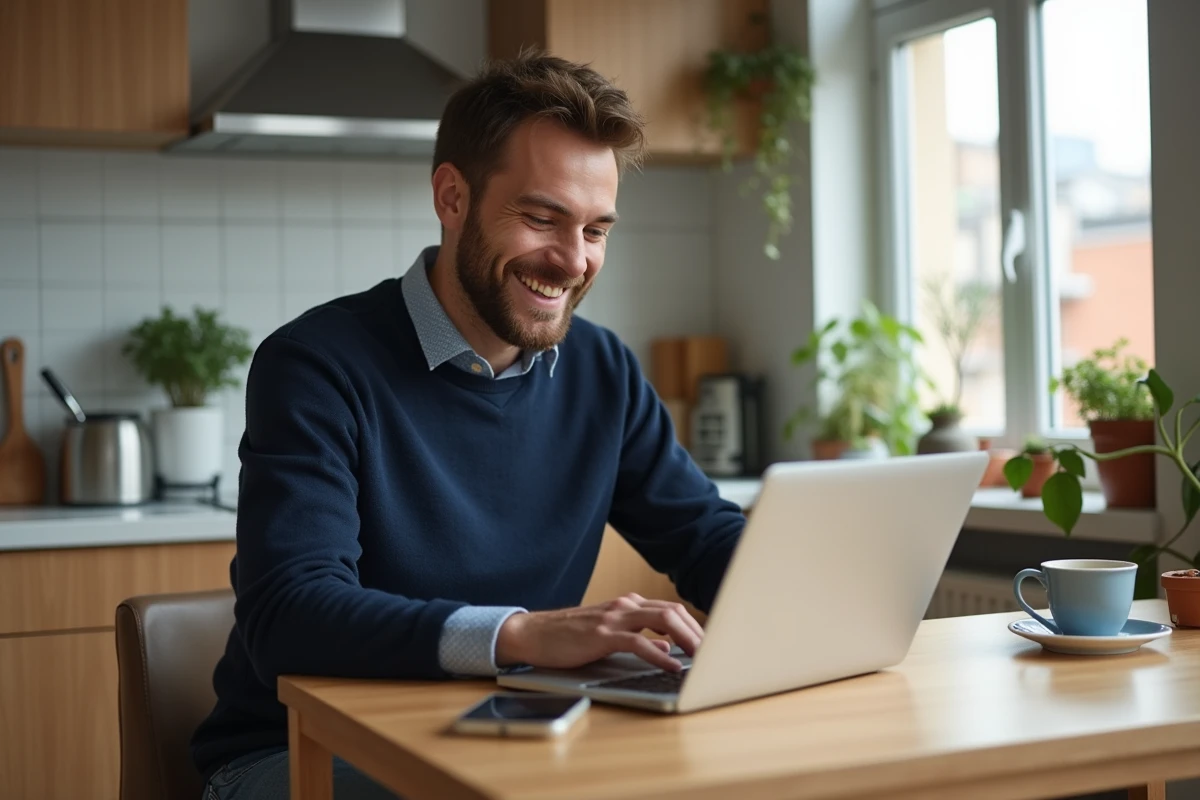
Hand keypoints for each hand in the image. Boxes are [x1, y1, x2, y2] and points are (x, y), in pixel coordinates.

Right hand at [495, 593, 703, 671]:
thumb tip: (668, 649)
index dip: (695, 628)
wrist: (533, 634)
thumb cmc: (570, 637)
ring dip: (688, 639)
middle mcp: (625, 606)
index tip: (712, 646)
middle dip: (699, 632)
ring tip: (703, 658)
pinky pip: (639, 641)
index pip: (672, 611)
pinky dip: (659, 653)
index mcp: (629, 605)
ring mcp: (614, 617)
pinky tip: (671, 665)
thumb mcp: (609, 636)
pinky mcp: (602, 634)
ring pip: (663, 620)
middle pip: (674, 612)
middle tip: (717, 653)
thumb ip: (639, 637)